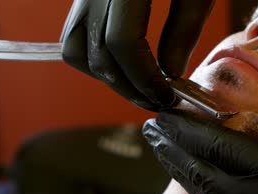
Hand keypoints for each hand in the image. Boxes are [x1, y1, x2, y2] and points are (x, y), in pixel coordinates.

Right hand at [59, 0, 214, 110]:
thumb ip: (183, 30)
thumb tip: (169, 73)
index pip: (122, 43)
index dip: (144, 78)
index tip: (166, 95)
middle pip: (98, 54)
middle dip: (127, 87)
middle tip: (155, 100)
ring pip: (76, 49)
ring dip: (105, 77)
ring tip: (137, 86)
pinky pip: (74, 34)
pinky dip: (92, 57)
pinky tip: (121, 64)